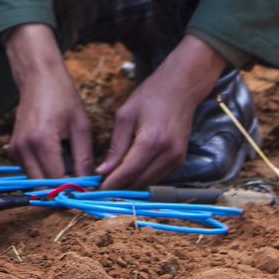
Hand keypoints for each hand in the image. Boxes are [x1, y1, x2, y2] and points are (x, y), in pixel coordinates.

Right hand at [3, 24, 93, 180]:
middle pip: (43, 187)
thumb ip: (84, 159)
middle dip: (62, 190)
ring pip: (35, 182)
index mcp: (42, 142)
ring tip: (70, 166)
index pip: (57, 181)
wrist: (38, 77)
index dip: (73, 190)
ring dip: (53, 181)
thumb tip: (88, 186)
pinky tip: (57, 157)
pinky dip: (44, 171)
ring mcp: (15, 150)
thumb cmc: (63, 97)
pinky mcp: (13, 149)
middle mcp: (24, 149)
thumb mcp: (81, 126)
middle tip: (81, 184)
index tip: (88, 190)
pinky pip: (30, 171)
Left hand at [97, 35, 227, 189]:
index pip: (129, 172)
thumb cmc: (151, 96)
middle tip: (100, 190)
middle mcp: (168, 154)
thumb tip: (104, 171)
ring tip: (111, 183)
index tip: (96, 190)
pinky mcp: (180, 160)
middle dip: (119, 189)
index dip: (111, 185)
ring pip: (148, 183)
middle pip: (139, 182)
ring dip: (130, 186)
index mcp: (152, 141)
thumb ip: (116, 146)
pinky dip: (142, 178)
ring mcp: (177, 159)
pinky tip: (128, 174)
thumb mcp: (126, 115)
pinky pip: (157, 176)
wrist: (181, 87)